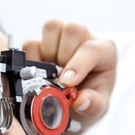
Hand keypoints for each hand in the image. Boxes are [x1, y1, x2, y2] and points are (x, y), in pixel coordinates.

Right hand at [23, 20, 116, 134]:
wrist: (77, 103)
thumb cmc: (91, 97)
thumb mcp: (98, 107)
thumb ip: (94, 104)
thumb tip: (81, 101)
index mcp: (104, 50)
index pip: (92, 49)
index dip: (78, 65)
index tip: (67, 83)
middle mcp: (83, 39)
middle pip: (72, 30)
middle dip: (64, 56)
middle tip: (63, 78)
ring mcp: (61, 38)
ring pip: (52, 27)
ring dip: (48, 53)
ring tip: (52, 73)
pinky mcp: (41, 44)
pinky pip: (31, 43)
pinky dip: (33, 60)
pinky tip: (42, 74)